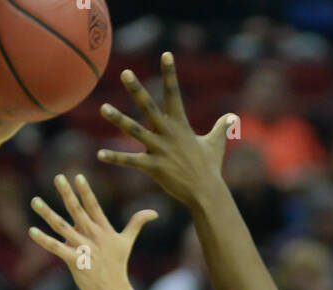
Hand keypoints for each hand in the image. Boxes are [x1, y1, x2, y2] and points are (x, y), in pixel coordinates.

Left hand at [28, 172, 156, 289]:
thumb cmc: (118, 266)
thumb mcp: (127, 242)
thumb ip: (137, 223)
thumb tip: (154, 212)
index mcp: (103, 229)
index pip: (93, 206)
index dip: (85, 191)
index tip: (77, 176)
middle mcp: (92, 236)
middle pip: (77, 210)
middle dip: (67, 193)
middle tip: (58, 177)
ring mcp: (83, 248)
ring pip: (62, 227)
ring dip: (47, 213)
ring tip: (35, 200)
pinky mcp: (74, 261)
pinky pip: (56, 248)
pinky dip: (44, 240)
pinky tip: (32, 231)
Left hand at [97, 52, 233, 206]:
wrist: (206, 193)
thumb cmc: (210, 168)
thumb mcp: (216, 144)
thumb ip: (221, 127)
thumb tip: (232, 117)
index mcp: (180, 125)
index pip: (174, 93)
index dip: (170, 73)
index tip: (166, 54)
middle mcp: (168, 133)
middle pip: (149, 107)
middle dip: (137, 89)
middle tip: (125, 73)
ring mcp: (159, 150)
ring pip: (134, 131)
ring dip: (118, 119)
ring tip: (103, 108)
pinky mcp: (153, 167)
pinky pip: (130, 161)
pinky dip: (115, 158)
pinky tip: (100, 154)